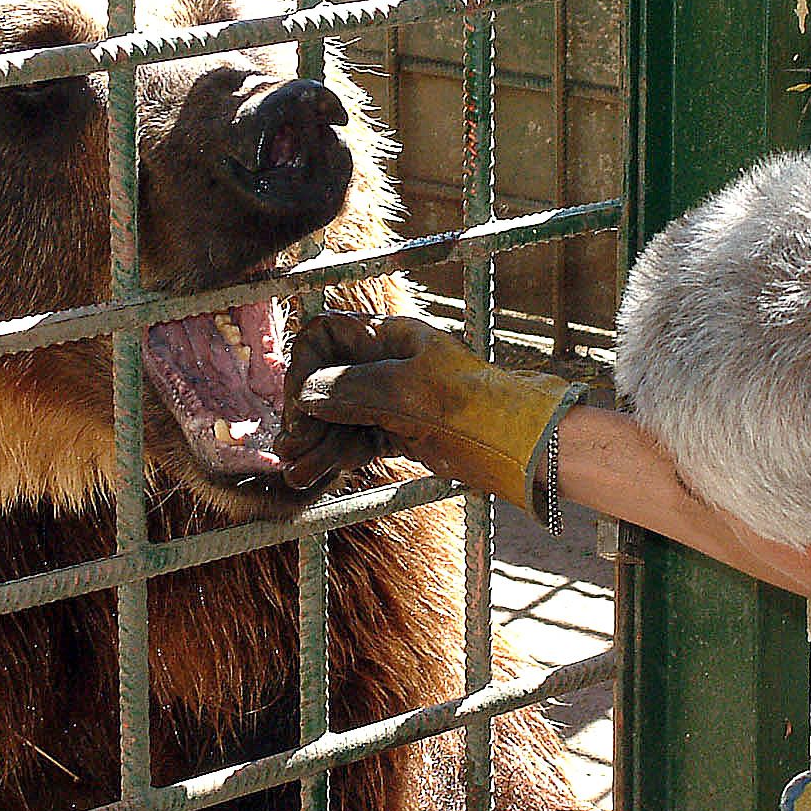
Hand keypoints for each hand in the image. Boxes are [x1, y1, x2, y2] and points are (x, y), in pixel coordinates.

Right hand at [278, 313, 582, 510]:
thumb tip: (305, 394)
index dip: (305, 367)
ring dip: (315, 442)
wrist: (518, 447)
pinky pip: (355, 439)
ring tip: (297, 471)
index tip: (297, 405)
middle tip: (291, 446)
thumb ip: (352, 389)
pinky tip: (316, 473)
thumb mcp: (408, 391)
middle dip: (305, 413)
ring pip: (337, 416)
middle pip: (326, 380)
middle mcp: (386, 364)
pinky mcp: (399, 432)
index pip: (326, 337)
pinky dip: (334, 455)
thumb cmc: (472, 406)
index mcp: (390, 336)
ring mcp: (392, 399)